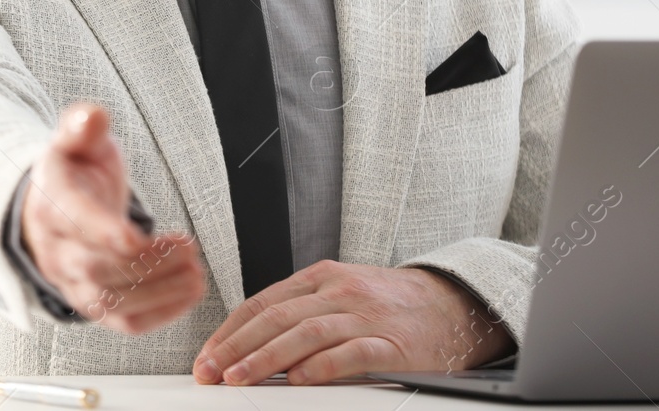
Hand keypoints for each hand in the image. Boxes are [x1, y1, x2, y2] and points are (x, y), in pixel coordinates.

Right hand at [22, 102, 206, 333]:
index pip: (76, 224)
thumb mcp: (75, 141)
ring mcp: (71, 283)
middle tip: (189, 248)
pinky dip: (158, 316)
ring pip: (110, 301)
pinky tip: (189, 295)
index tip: (139, 237)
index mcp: (51, 204)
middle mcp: (56, 251)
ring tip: (197, 273)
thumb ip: (82, 127)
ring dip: (158, 292)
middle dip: (147, 263)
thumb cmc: (72, 172)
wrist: (48, 209)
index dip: (106, 233)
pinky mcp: (92, 304)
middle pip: (97, 268)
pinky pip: (121, 322)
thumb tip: (91, 117)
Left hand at [193, 260, 512, 383]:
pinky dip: (321, 367)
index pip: (263, 303)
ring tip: (240, 379)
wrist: (452, 306)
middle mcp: (340, 292)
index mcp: (322, 277)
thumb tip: (249, 344)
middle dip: (237, 346)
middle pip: (277, 317)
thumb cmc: (389, 305)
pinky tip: (298, 380)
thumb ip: (300, 312)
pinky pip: (350, 354)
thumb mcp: (340, 294)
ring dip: (266, 358)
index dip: (230, 331)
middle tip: (211, 371)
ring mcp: (365, 316)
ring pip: (306, 333)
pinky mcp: (390, 344)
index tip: (206, 356)